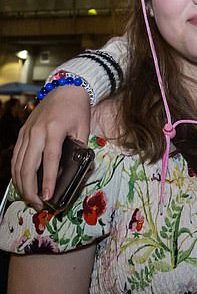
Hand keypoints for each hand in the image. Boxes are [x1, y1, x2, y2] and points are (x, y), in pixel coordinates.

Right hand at [11, 86, 90, 208]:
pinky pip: (16, 157)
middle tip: (39, 205)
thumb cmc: (77, 108)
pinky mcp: (22, 133)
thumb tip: (73, 171)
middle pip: (28, 166)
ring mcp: (27, 132)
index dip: (48, 181)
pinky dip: (16, 173)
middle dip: (31, 189)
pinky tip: (21, 184)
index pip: (50, 160)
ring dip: (22, 185)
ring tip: (31, 199)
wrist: (65, 88)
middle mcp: (36, 132)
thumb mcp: (83, 128)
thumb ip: (78, 149)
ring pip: (18, 164)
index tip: (48, 197)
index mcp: (54, 130)